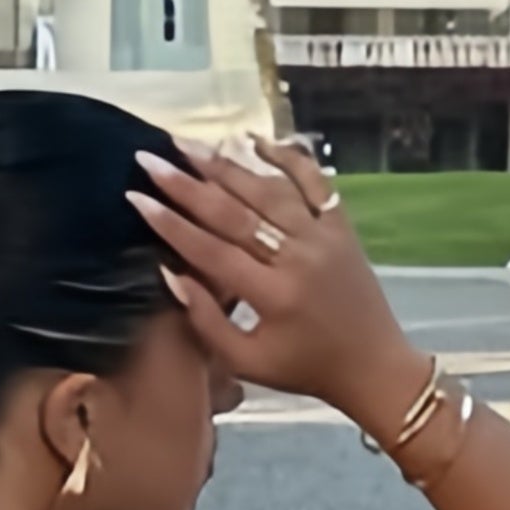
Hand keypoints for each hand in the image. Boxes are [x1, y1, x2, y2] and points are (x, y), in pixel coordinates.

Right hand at [129, 136, 427, 436]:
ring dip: (226, 165)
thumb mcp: (247, 363)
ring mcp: (323, 235)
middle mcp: (297, 257)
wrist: (373, 365)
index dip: (170, 224)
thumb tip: (168, 273)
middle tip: (150, 159)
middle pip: (234, 212)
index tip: (136, 198)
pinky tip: (254, 140)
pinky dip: (286, 156)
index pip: (210, 251)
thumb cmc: (305, 369)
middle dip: (187, 184)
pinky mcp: (341, 225)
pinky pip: (313, 181)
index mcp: (272, 296)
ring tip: (187, 146)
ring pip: (268, 190)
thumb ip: (206, 321)